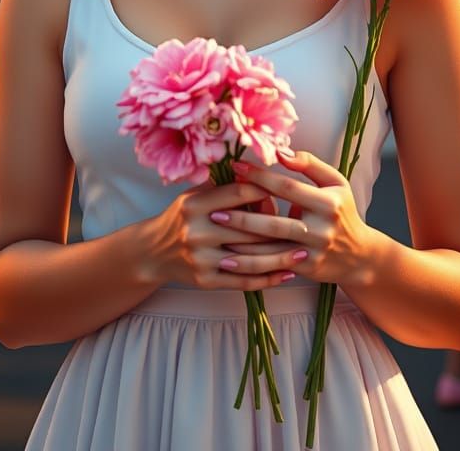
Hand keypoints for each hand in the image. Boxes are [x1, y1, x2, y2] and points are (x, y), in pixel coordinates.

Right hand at [147, 178, 299, 290]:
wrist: (152, 252)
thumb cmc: (181, 217)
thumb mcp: (194, 195)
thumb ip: (223, 187)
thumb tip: (260, 177)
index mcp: (196, 205)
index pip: (238, 194)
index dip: (265, 191)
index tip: (288, 192)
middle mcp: (198, 231)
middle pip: (248, 228)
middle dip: (279, 228)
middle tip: (307, 227)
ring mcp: (201, 258)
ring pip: (249, 258)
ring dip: (279, 257)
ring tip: (303, 253)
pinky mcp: (205, 280)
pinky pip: (242, 281)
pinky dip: (267, 279)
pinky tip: (286, 274)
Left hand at [206, 150, 371, 286]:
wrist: (359, 255)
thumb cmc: (341, 211)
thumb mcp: (335, 182)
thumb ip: (309, 164)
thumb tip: (280, 151)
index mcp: (327, 202)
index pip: (287, 188)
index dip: (260, 176)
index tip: (235, 167)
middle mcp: (320, 229)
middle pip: (275, 222)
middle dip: (242, 215)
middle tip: (215, 210)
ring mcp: (312, 252)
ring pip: (270, 249)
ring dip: (240, 243)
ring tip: (217, 235)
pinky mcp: (306, 269)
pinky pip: (272, 267)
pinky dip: (249, 264)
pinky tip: (228, 260)